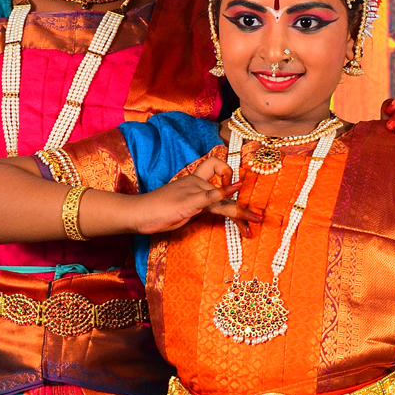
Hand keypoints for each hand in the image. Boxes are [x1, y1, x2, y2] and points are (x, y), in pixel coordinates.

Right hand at [124, 156, 257, 236]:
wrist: (137, 213)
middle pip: (225, 187)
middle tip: (258, 217)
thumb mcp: (182, 210)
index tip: (238, 195)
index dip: (230, 181)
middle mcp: (196, 183)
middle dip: (243, 205)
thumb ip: (196, 208)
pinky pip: (211, 195)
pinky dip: (225, 192)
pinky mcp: (189, 201)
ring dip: (242, 211)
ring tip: (256, 220)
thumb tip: (208, 212)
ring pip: (223, 198)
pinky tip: (237, 188)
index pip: (218, 174)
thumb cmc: (155, 214)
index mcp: (194, 183)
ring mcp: (193, 190)